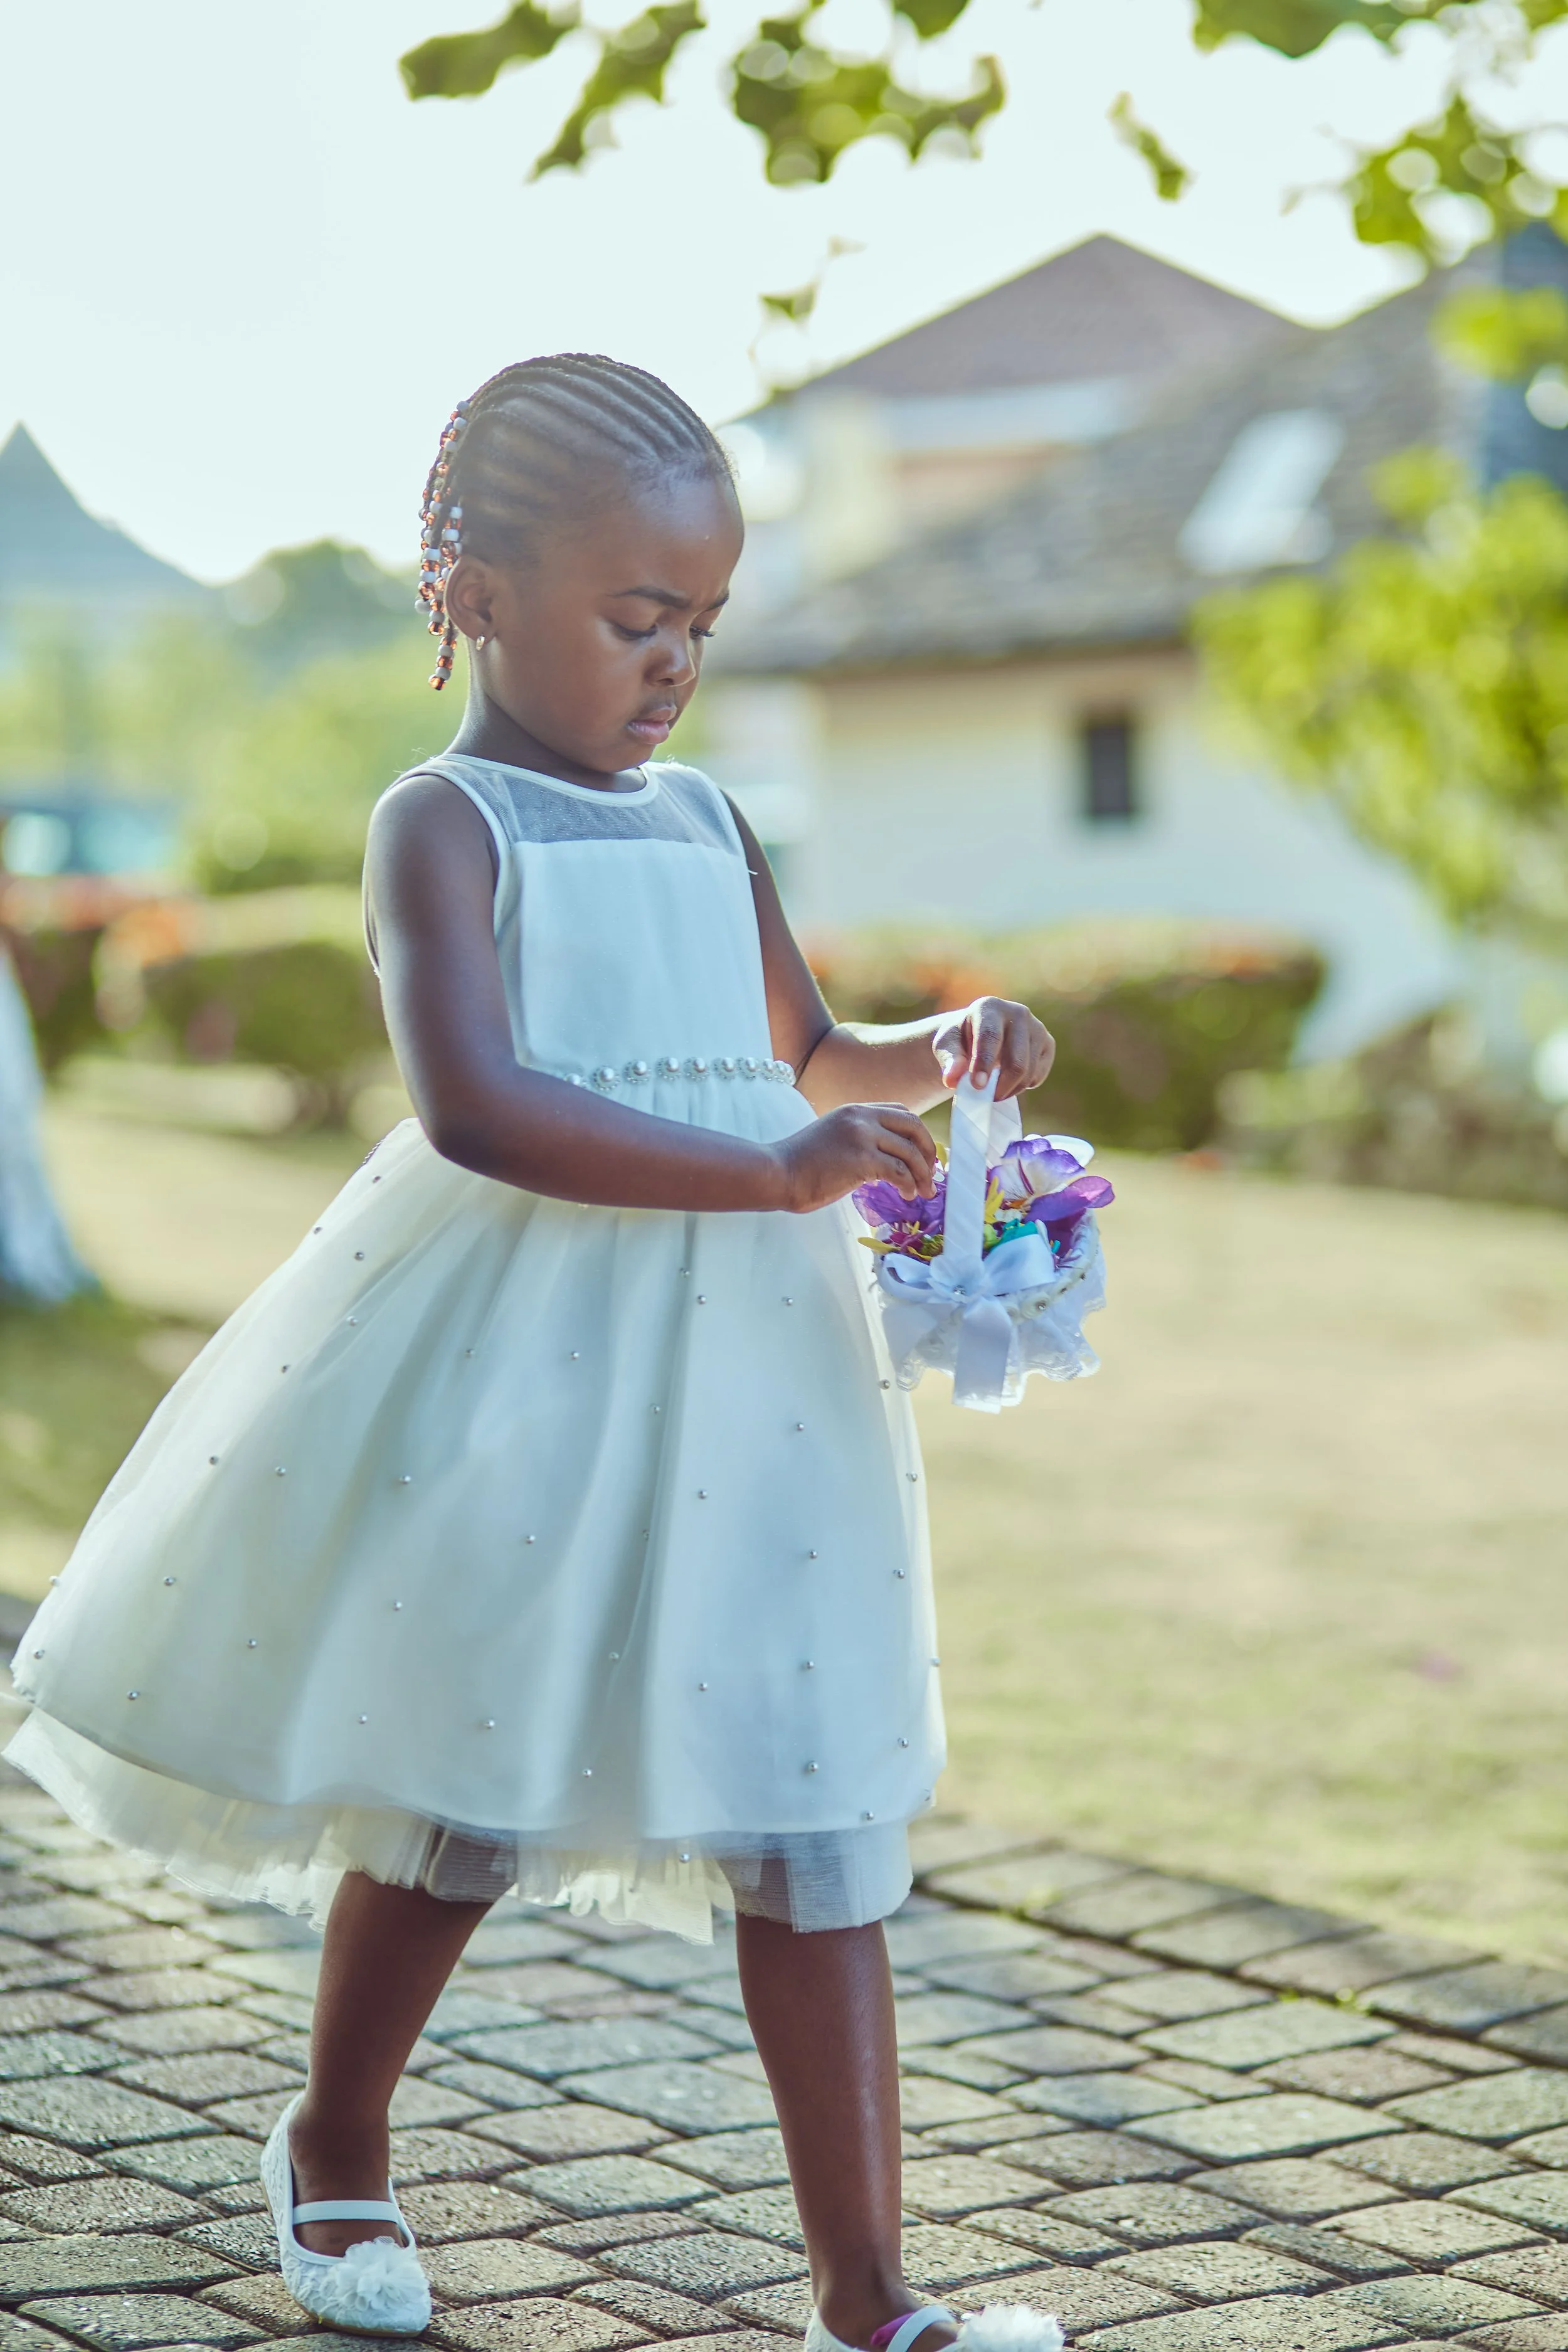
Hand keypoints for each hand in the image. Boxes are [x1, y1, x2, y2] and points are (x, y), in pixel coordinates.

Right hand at [772, 1103, 938, 1213]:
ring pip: (910, 1152)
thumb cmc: (800, 1164)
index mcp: (855, 1110)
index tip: (923, 1155)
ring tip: (923, 1192)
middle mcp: (861, 1117)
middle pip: (913, 1126)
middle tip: (932, 1174)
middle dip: (928, 1151)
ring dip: (922, 1174)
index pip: (900, 1112)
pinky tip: (905, 1195)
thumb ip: (858, 1138)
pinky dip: (908, 1184)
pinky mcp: (862, 1159)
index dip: (917, 1134)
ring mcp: (862, 1136)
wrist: (777, 1173)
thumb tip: (885, 1159)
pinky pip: (899, 1171)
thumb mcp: (833, 1137)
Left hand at [933, 997, 1053, 1100]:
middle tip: (986, 1099)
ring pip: (1029, 1071)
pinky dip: (1023, 1086)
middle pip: (1016, 1060)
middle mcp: (1018, 1013)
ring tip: (994, 1092)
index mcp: (990, 1007)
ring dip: (1010, 1089)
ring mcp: (1037, 1027)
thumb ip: (948, 1059)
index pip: (990, 1037)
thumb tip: (952, 1078)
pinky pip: (1039, 1075)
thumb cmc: (961, 1040)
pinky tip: (1008, 1081)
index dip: (984, 1063)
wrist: (980, 1034)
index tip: (977, 1086)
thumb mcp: (946, 1045)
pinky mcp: (1048, 1043)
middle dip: (1001, 1086)